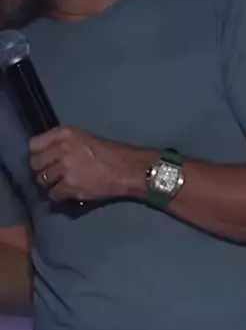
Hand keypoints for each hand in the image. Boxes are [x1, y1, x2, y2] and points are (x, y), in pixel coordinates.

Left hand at [29, 126, 156, 201]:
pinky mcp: (69, 186)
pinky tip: (68, 193)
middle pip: (35, 164)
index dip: (38, 154)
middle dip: (42, 171)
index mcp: (64, 133)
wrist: (127, 169)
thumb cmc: (111, 153)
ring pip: (42, 180)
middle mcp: (61, 148)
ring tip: (62, 185)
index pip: (34, 144)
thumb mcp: (84, 138)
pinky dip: (59, 196)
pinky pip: (53, 194)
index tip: (45, 160)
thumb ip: (63, 144)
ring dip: (51, 185)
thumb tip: (48, 155)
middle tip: (53, 175)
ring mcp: (64, 168)